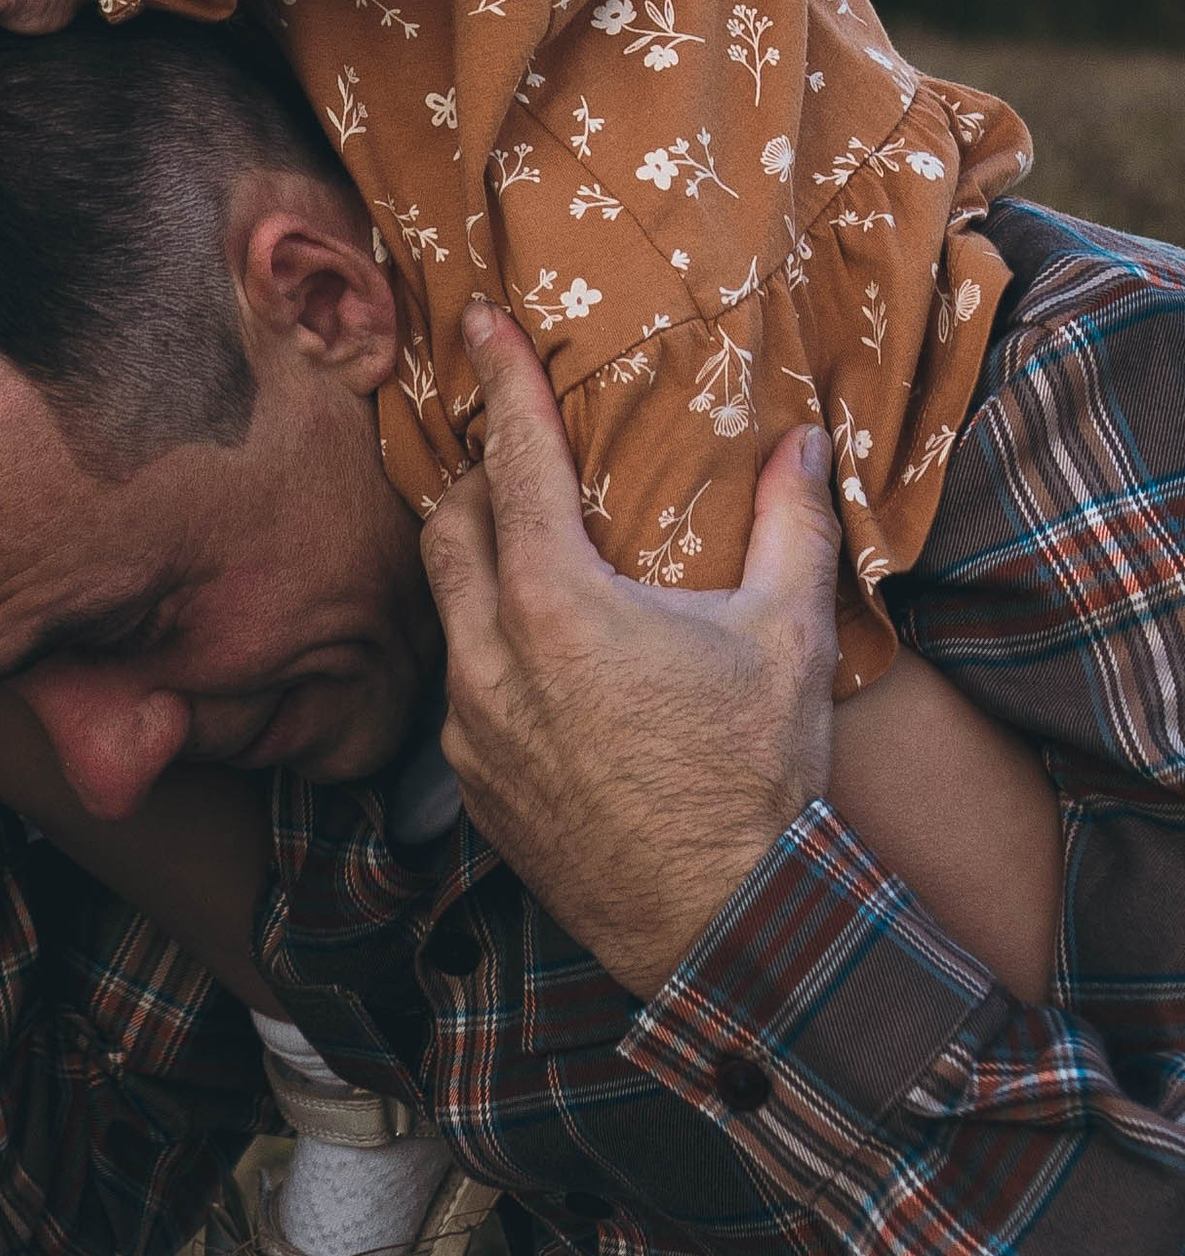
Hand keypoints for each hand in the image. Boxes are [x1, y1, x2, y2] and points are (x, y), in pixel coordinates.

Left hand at [421, 299, 837, 999]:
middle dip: (478, 478)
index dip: (501, 380)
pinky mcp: (472, 784)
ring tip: (527, 552)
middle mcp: (493, 657)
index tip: (480, 323)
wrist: (725, 932)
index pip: (515, 459)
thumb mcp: (790, 641)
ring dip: (481, 570)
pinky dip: (490, 653)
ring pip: (451, 609)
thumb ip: (792, 526)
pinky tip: (541, 662)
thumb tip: (805, 442)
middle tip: (514, 454)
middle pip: (450, 524)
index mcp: (558, 603)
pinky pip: (462, 688)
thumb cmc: (757, 781)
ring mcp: (472, 726)